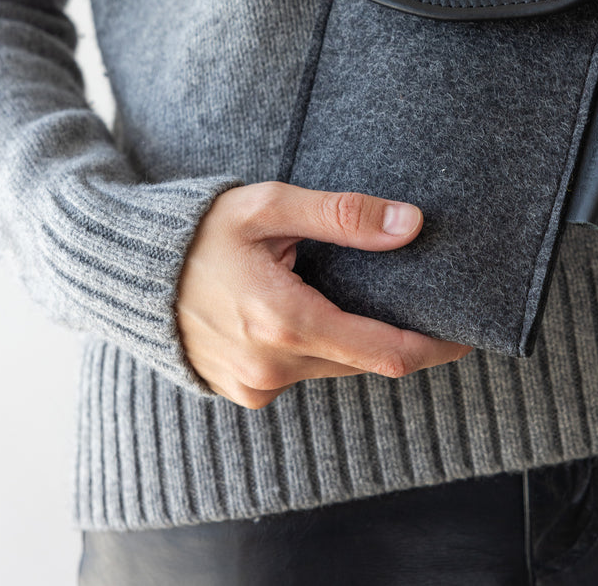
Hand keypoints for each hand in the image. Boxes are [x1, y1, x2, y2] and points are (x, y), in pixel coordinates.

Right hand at [176, 182, 470, 408]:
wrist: (128, 269)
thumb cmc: (200, 229)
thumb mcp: (270, 206)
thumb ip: (342, 216)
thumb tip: (411, 225)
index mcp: (284, 323)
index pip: (386, 352)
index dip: (435, 346)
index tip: (468, 334)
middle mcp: (272, 368)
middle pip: (364, 361)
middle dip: (399, 337)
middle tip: (424, 303)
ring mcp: (254, 386)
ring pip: (333, 367)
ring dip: (356, 339)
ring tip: (369, 297)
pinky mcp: (242, 391)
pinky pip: (301, 373)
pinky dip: (320, 347)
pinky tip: (317, 309)